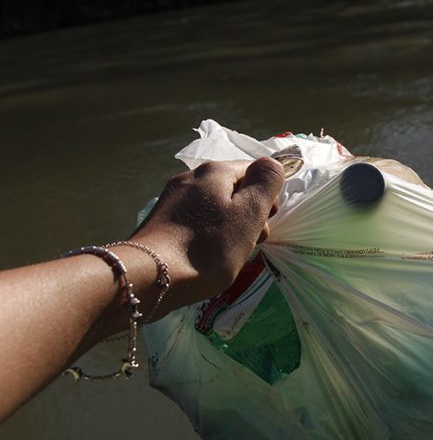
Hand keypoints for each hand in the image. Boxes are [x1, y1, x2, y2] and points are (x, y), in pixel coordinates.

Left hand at [130, 157, 284, 312]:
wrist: (149, 276)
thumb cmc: (207, 248)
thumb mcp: (248, 214)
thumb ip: (265, 184)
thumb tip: (274, 163)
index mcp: (215, 172)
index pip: (254, 171)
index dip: (266, 198)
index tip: (264, 225)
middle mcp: (190, 177)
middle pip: (232, 190)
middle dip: (247, 215)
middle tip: (247, 244)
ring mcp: (172, 199)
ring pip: (214, 208)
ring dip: (228, 228)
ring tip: (226, 255)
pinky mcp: (161, 221)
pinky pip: (195, 222)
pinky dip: (207, 236)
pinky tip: (204, 257)